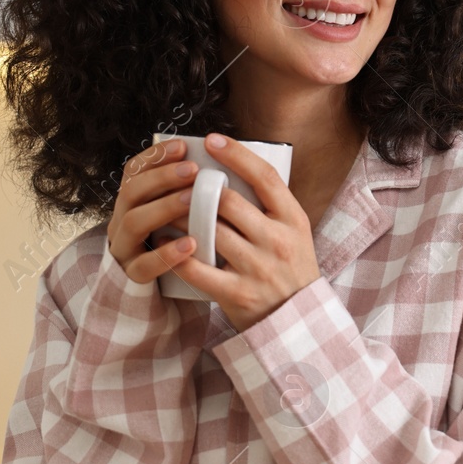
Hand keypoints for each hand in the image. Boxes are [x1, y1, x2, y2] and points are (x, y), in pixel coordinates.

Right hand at [107, 138, 201, 284]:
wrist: (164, 292)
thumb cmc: (178, 243)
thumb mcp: (178, 214)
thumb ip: (187, 192)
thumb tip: (218, 163)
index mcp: (132, 202)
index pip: (134, 171)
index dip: (155, 156)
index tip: (183, 146)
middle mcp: (122, 221)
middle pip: (132, 192)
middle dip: (162, 178)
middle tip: (193, 170)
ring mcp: (125, 248)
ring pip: (134, 223)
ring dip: (163, 208)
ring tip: (191, 200)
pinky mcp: (133, 276)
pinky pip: (144, 265)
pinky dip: (166, 254)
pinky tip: (190, 244)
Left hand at [171, 133, 319, 331]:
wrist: (298, 323)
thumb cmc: (291, 270)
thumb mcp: (295, 234)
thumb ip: (269, 207)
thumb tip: (231, 171)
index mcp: (294, 220)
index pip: (265, 177)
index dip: (237, 155)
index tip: (212, 140)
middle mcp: (278, 241)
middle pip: (229, 202)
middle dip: (198, 187)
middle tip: (177, 177)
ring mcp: (257, 268)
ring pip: (209, 231)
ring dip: (182, 216)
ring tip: (164, 206)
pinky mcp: (237, 294)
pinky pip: (198, 268)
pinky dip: (177, 253)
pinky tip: (165, 241)